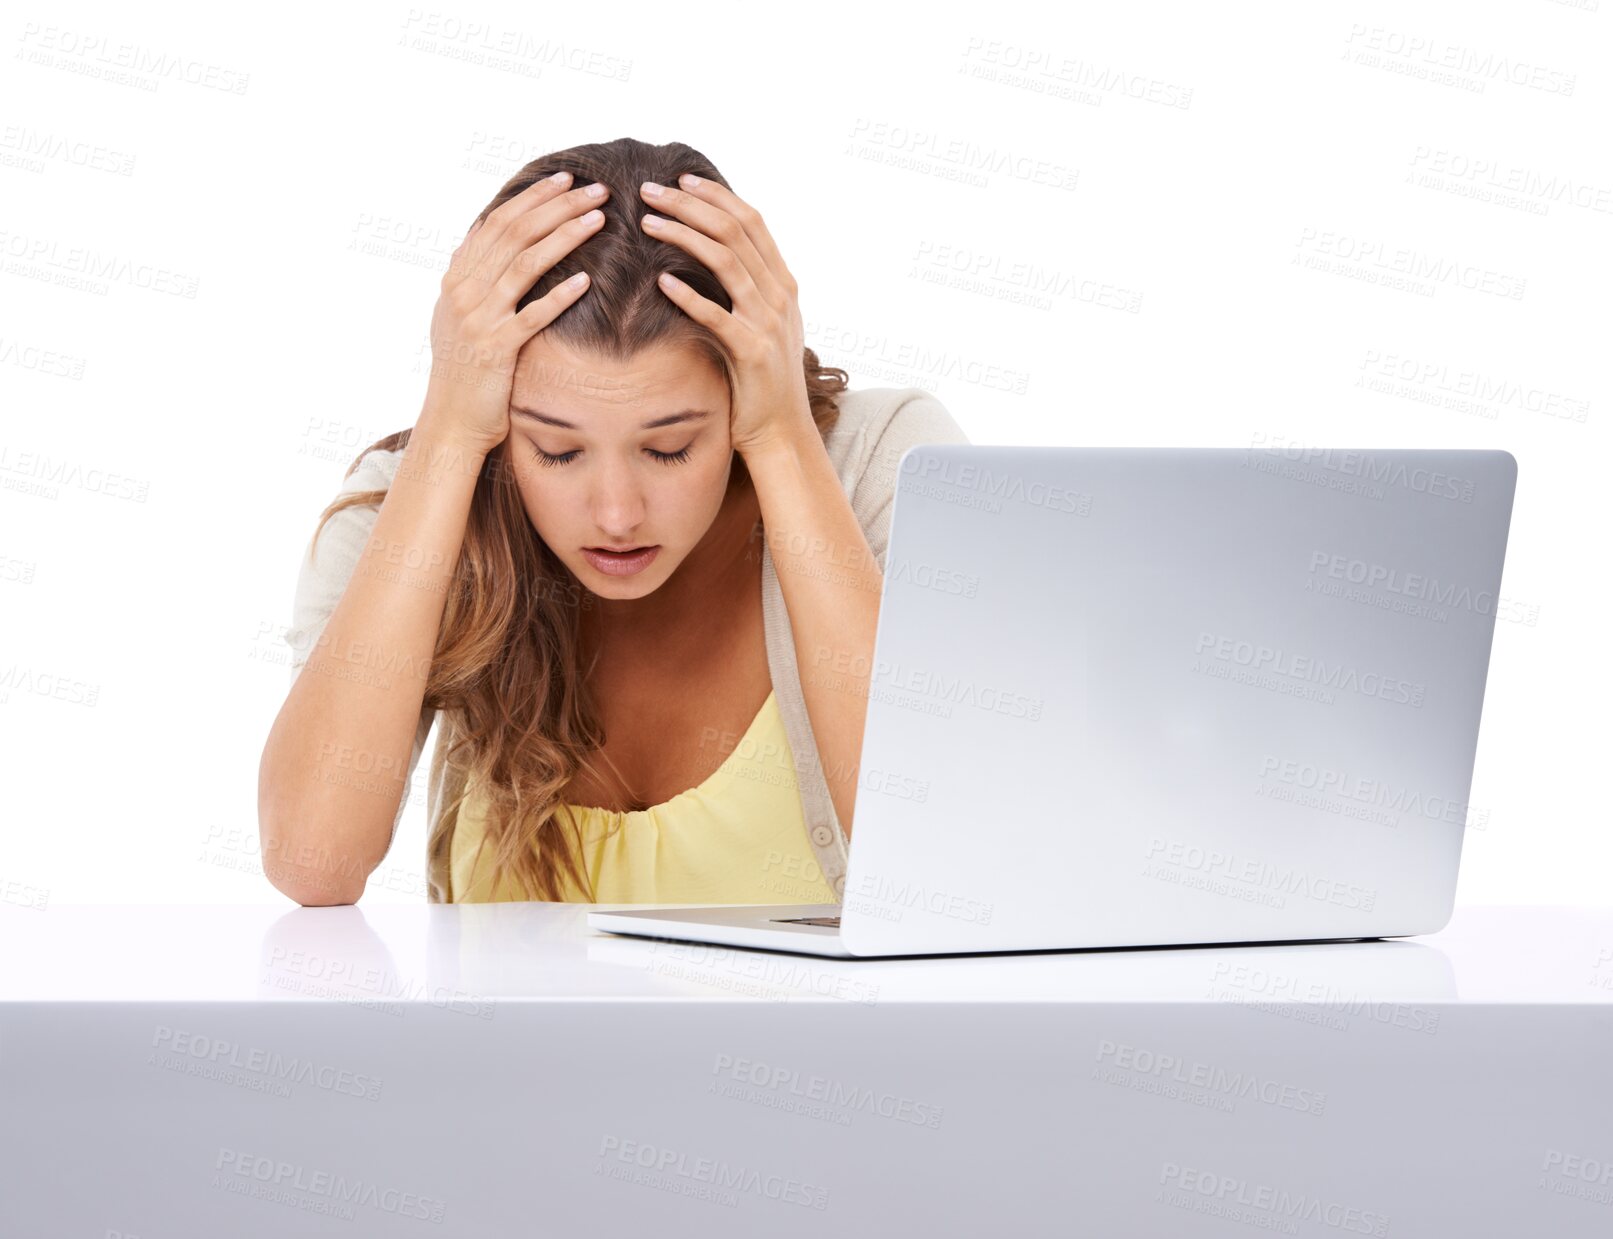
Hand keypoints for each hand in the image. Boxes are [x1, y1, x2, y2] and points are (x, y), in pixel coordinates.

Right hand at [420, 171, 605, 456]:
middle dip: (557, 207)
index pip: (499, 223)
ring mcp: (479, 319)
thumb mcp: (458, 315)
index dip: (533, 198)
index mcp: (458, 278)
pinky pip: (531, 316)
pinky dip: (559, 296)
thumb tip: (477, 237)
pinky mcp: (496, 349)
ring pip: (525, 265)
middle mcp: (464, 291)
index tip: (565, 180)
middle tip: (595, 189)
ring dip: (564, 237)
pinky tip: (586, 280)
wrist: (451, 420)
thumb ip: (469, 276)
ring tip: (599, 219)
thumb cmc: (465, 370)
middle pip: (516, 234)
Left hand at [636, 174, 813, 457]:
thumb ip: (747, 289)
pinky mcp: (751, 352)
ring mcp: (768, 322)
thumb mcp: (762, 325)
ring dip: (684, 236)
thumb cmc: (761, 379)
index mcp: (783, 283)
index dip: (716, 195)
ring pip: (727, 261)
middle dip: (691, 205)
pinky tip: (660, 281)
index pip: (752, 221)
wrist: (780, 430)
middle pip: (735, 231)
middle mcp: (780, 295)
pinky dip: (688, 295)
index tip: (682, 179)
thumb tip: (713, 254)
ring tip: (647, 223)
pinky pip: (717, 315)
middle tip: (651, 191)